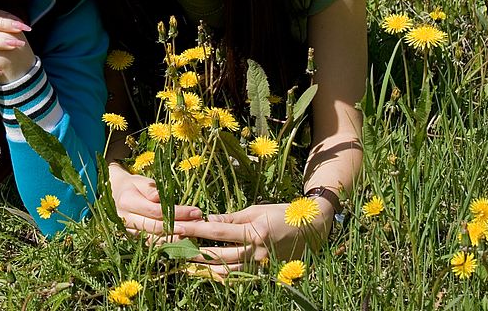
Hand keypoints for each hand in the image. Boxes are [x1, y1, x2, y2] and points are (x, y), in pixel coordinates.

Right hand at [108, 163, 201, 236]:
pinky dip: (167, 245)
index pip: (156, 211)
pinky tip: (182, 243)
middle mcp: (125, 219)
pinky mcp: (132, 240)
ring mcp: (128, 232)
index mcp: (127, 202)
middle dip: (180, 227)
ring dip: (176, 239)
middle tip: (199, 225)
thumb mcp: (141, 181)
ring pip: (154, 240)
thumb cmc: (133, 186)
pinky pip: (151, 245)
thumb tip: (158, 197)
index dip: (177, 213)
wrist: (115, 195)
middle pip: (157, 228)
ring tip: (194, 235)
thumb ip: (150, 189)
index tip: (196, 211)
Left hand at [174, 201, 334, 274]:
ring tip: (186, 261)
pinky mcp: (263, 273)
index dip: (197, 229)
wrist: (312, 228)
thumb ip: (232, 218)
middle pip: (219, 255)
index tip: (179, 227)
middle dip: (195, 251)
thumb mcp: (256, 210)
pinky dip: (222, 274)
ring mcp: (261, 266)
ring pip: (227, 270)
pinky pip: (239, 276)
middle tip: (175, 247)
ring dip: (205, 266)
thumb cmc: (282, 214)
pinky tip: (207, 271)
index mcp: (255, 232)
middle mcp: (257, 252)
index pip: (219, 231)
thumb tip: (208, 218)